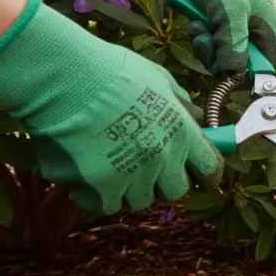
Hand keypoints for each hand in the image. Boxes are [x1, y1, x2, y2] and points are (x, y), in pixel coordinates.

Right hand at [0, 0, 222, 214]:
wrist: (65, 77)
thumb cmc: (110, 70)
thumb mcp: (157, 78)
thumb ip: (179, 102)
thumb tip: (196, 117)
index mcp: (182, 132)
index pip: (211, 168)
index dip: (207, 175)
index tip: (203, 178)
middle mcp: (163, 159)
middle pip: (175, 191)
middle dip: (162, 181)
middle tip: (141, 165)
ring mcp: (132, 176)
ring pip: (137, 200)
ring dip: (125, 187)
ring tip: (104, 160)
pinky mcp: (100, 188)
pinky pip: (103, 204)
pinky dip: (94, 193)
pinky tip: (82, 172)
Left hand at [159, 0, 275, 72]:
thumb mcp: (230, 15)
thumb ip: (233, 48)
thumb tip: (233, 75)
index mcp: (272, 31)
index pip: (265, 68)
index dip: (244, 74)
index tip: (224, 67)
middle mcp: (260, 33)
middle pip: (239, 65)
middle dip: (217, 54)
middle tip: (205, 36)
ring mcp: (242, 28)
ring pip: (222, 54)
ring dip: (205, 42)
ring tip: (199, 23)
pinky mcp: (225, 23)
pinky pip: (213, 42)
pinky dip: (202, 33)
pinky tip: (196, 19)